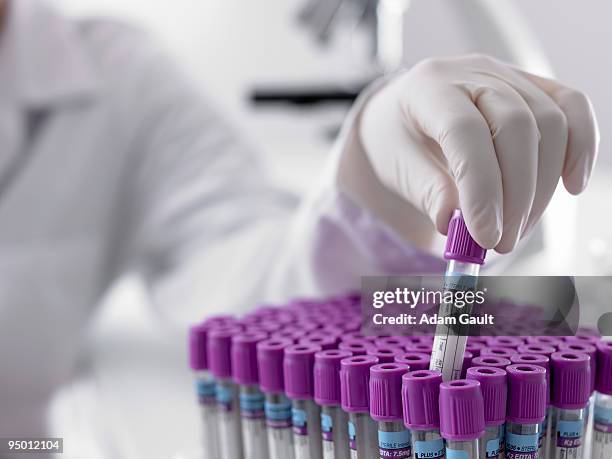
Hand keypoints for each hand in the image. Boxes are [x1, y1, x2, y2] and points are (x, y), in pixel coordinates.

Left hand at [359, 54, 598, 251]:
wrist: (403, 115)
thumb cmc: (396, 141)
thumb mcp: (396, 167)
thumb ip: (426, 192)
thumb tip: (456, 224)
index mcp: (427, 88)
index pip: (464, 132)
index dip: (480, 188)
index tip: (486, 236)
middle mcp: (471, 72)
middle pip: (516, 126)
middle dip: (516, 195)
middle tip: (501, 243)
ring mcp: (507, 75)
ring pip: (550, 122)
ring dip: (543, 187)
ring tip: (517, 229)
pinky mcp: (533, 87)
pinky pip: (572, 107)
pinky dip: (581, 147)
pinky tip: (572, 185)